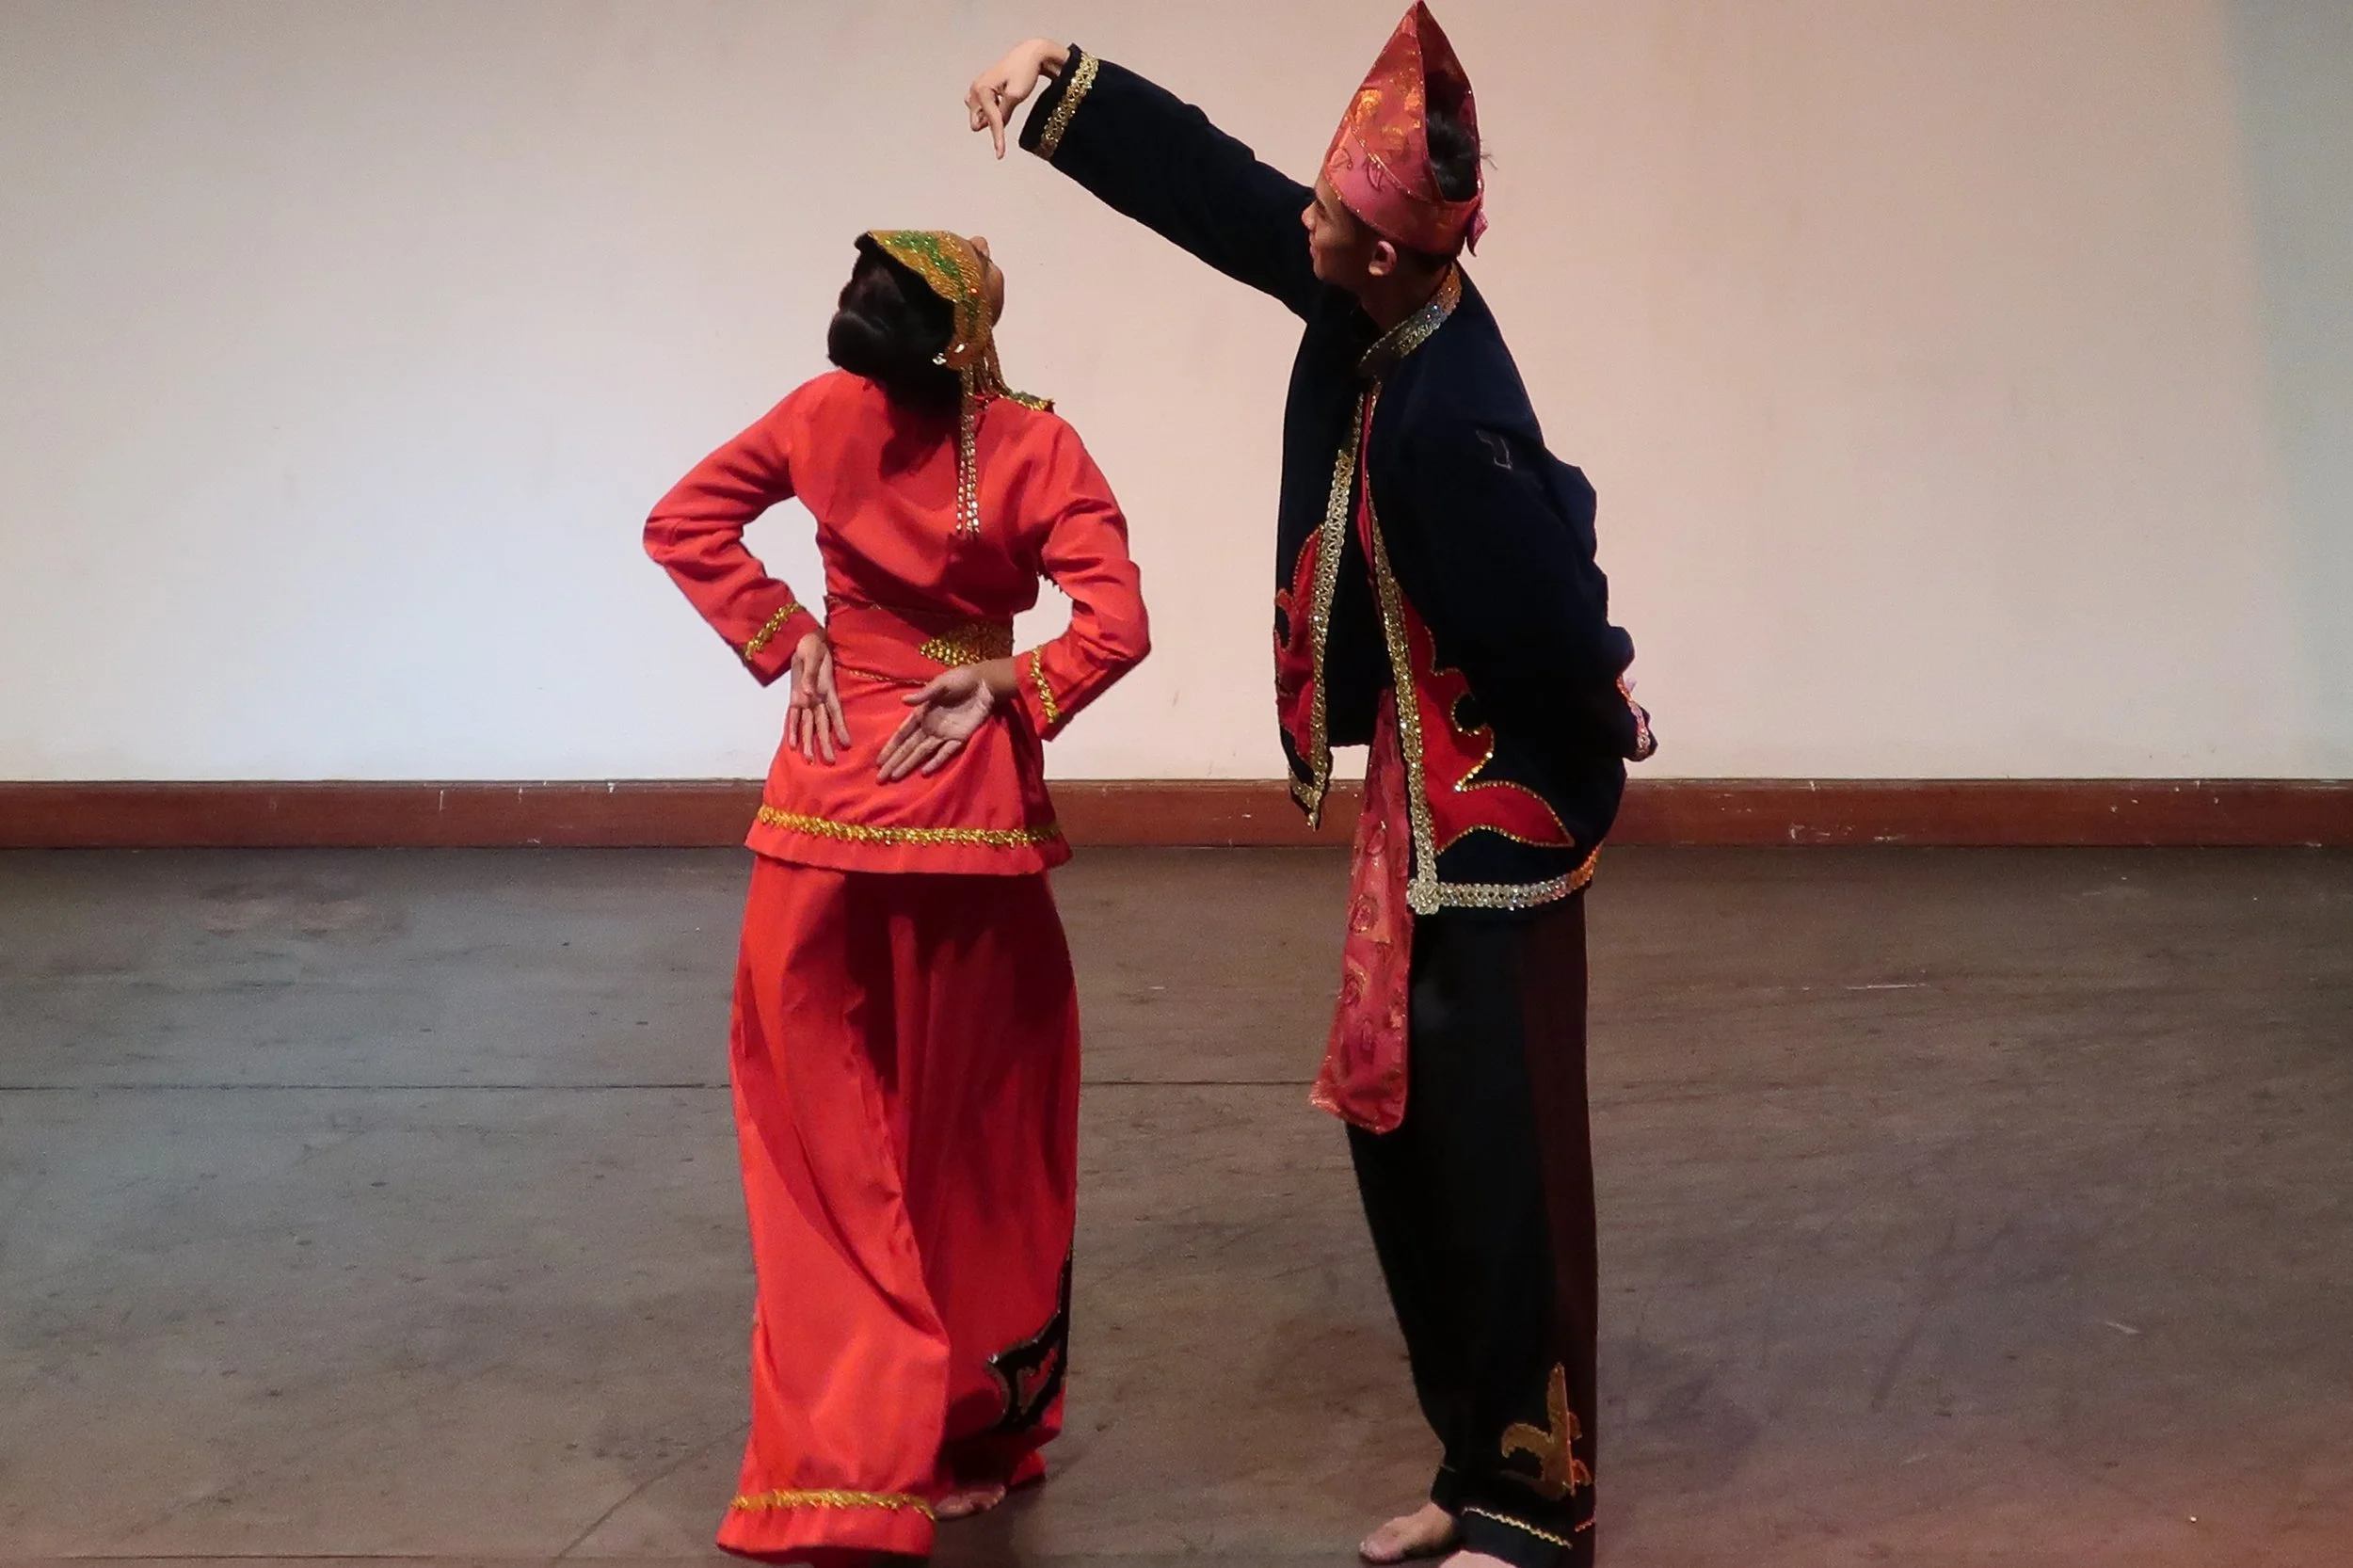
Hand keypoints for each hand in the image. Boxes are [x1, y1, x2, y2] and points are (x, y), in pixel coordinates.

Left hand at [786, 631, 849, 764]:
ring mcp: (807, 700)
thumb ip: (811, 674)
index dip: (841, 728)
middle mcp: (818, 698)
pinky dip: (792, 730)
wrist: (807, 640)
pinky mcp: (796, 698)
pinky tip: (792, 744)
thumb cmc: (814, 646)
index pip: (835, 712)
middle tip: (830, 761)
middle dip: (825, 742)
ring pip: (808, 724)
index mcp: (826, 689)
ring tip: (811, 760)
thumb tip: (809, 693)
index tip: (847, 743)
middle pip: (822, 724)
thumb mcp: (813, 656)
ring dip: (810, 741)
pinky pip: (793, 716)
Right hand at [877, 667, 997, 781]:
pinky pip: (946, 752)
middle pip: (908, 748)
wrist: (985, 683)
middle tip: (880, 778)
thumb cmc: (961, 680)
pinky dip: (936, 762)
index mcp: (922, 714)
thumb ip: (924, 694)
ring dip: (909, 765)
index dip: (890, 747)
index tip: (879, 760)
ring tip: (895, 777)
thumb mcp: (942, 683)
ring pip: (922, 753)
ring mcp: (944, 734)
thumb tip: (903, 701)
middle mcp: (929, 727)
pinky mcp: (960, 738)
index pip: (902, 734)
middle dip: (894, 762)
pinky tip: (924, 772)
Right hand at [968, 38, 1070, 158]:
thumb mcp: (1016, 96)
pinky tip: (1002, 102)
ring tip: (1008, 102)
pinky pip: (981, 108)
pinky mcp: (981, 89)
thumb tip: (995, 126)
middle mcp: (975, 89)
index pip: (991, 120)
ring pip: (979, 115)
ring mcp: (976, 88)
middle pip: (979, 121)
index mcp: (981, 89)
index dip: (997, 138)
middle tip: (1010, 109)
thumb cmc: (1024, 72)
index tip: (1000, 155)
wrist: (1028, 55)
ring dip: (991, 116)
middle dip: (993, 123)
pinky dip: (990, 110)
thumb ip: (1004, 113)